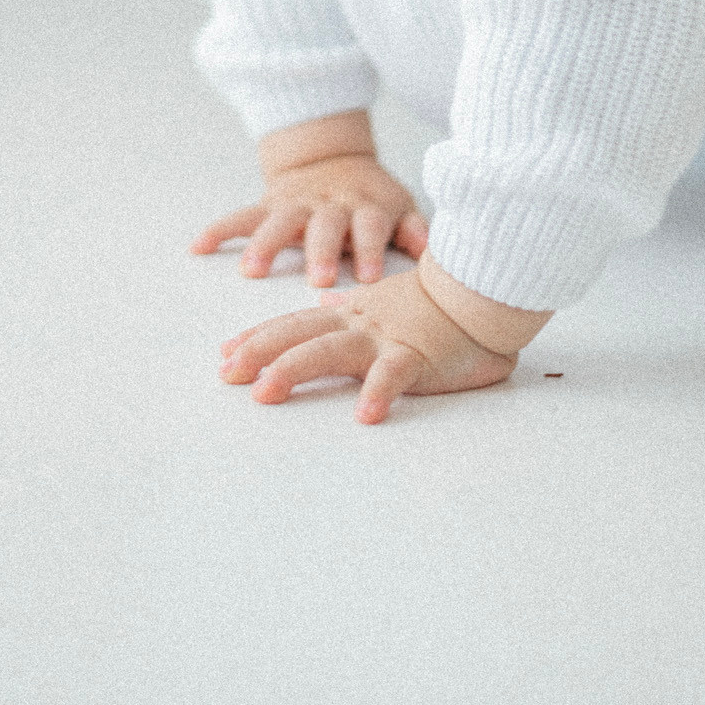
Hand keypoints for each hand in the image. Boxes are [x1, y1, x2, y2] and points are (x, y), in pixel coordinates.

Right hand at [191, 153, 428, 287]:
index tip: (368, 278)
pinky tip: (199, 246)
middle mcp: (329, 204)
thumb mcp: (398, 207)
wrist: (331, 159)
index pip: (370, 226)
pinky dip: (220, 230)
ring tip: (252, 271)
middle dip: (320, 252)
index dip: (369, 249)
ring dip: (266, 245)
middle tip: (318, 280)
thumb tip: (432, 250)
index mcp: (365, 206)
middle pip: (324, 226)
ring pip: (279, 221)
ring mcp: (296, 203)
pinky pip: (241, 216)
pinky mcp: (268, 204)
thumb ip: (414, 229)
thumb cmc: (371, 198)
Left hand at [219, 265, 515, 423]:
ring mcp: (384, 338)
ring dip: (294, 369)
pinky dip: (378, 392)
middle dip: (258, 352)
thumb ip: (351, 306)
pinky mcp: (416, 355)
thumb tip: (323, 301)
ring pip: (330, 350)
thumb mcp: (382, 300)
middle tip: (226, 374)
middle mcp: (358, 323)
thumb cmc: (434, 302)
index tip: (225, 353)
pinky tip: (363, 415)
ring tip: (265, 393)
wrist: (479, 289)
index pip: (294, 324)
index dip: (258, 338)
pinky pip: (394, 375)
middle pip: (298, 335)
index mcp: (350, 313)